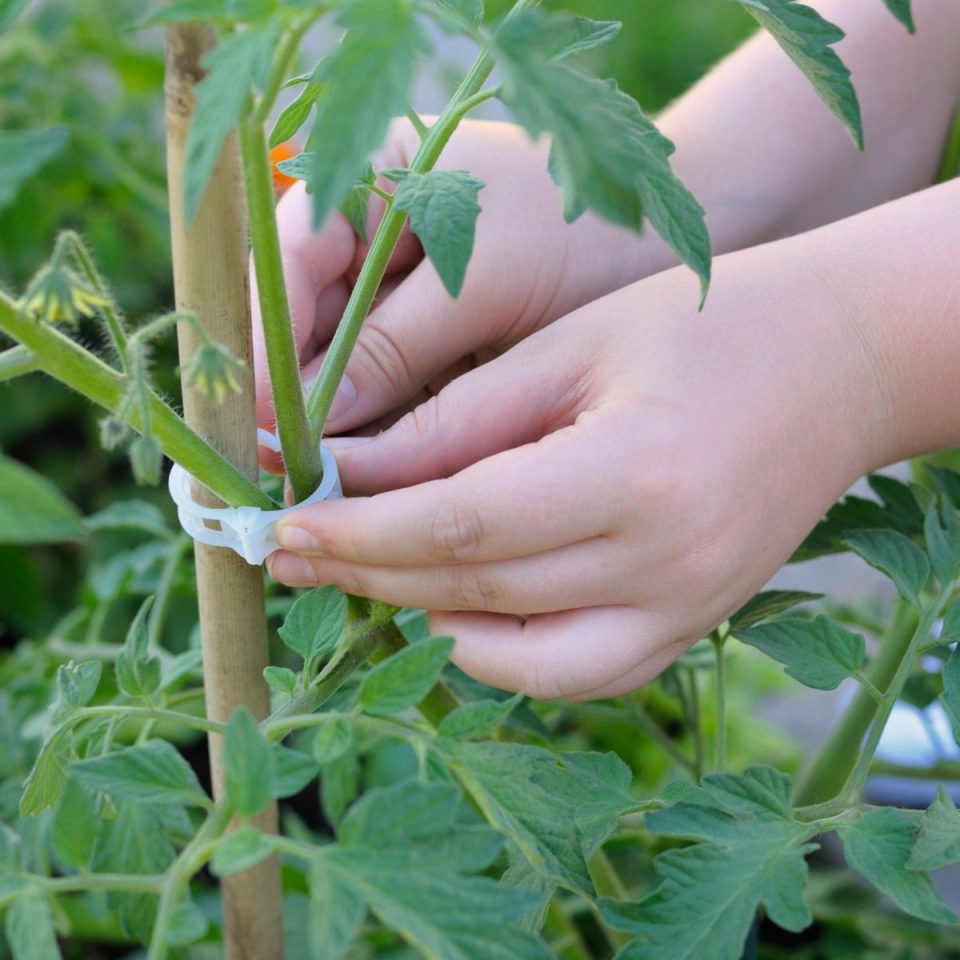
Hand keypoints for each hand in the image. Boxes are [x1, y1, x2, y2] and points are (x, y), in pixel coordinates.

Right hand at [253, 118, 651, 453]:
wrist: (666, 243)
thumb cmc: (584, 230)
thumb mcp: (486, 277)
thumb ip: (396, 344)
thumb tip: (312, 424)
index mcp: (370, 182)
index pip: (287, 259)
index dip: (267, 339)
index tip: (263, 415)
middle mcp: (369, 241)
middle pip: (303, 323)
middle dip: (294, 397)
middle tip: (282, 473)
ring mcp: (398, 298)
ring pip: (339, 368)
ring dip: (331, 427)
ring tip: (317, 488)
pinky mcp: (430, 347)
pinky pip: (385, 393)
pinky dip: (377, 435)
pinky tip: (366, 479)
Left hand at [266, 234, 890, 699]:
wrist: (835, 363)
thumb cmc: (701, 326)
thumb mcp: (569, 349)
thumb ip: (456, 425)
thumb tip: (348, 477)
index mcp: (632, 476)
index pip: (459, 528)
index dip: (359, 532)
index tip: (284, 524)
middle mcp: (665, 566)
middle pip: (476, 594)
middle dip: (369, 574)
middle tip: (292, 552)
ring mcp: (690, 610)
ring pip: (521, 659)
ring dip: (428, 620)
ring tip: (366, 573)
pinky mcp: (698, 624)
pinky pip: (581, 674)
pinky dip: (505, 655)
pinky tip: (458, 610)